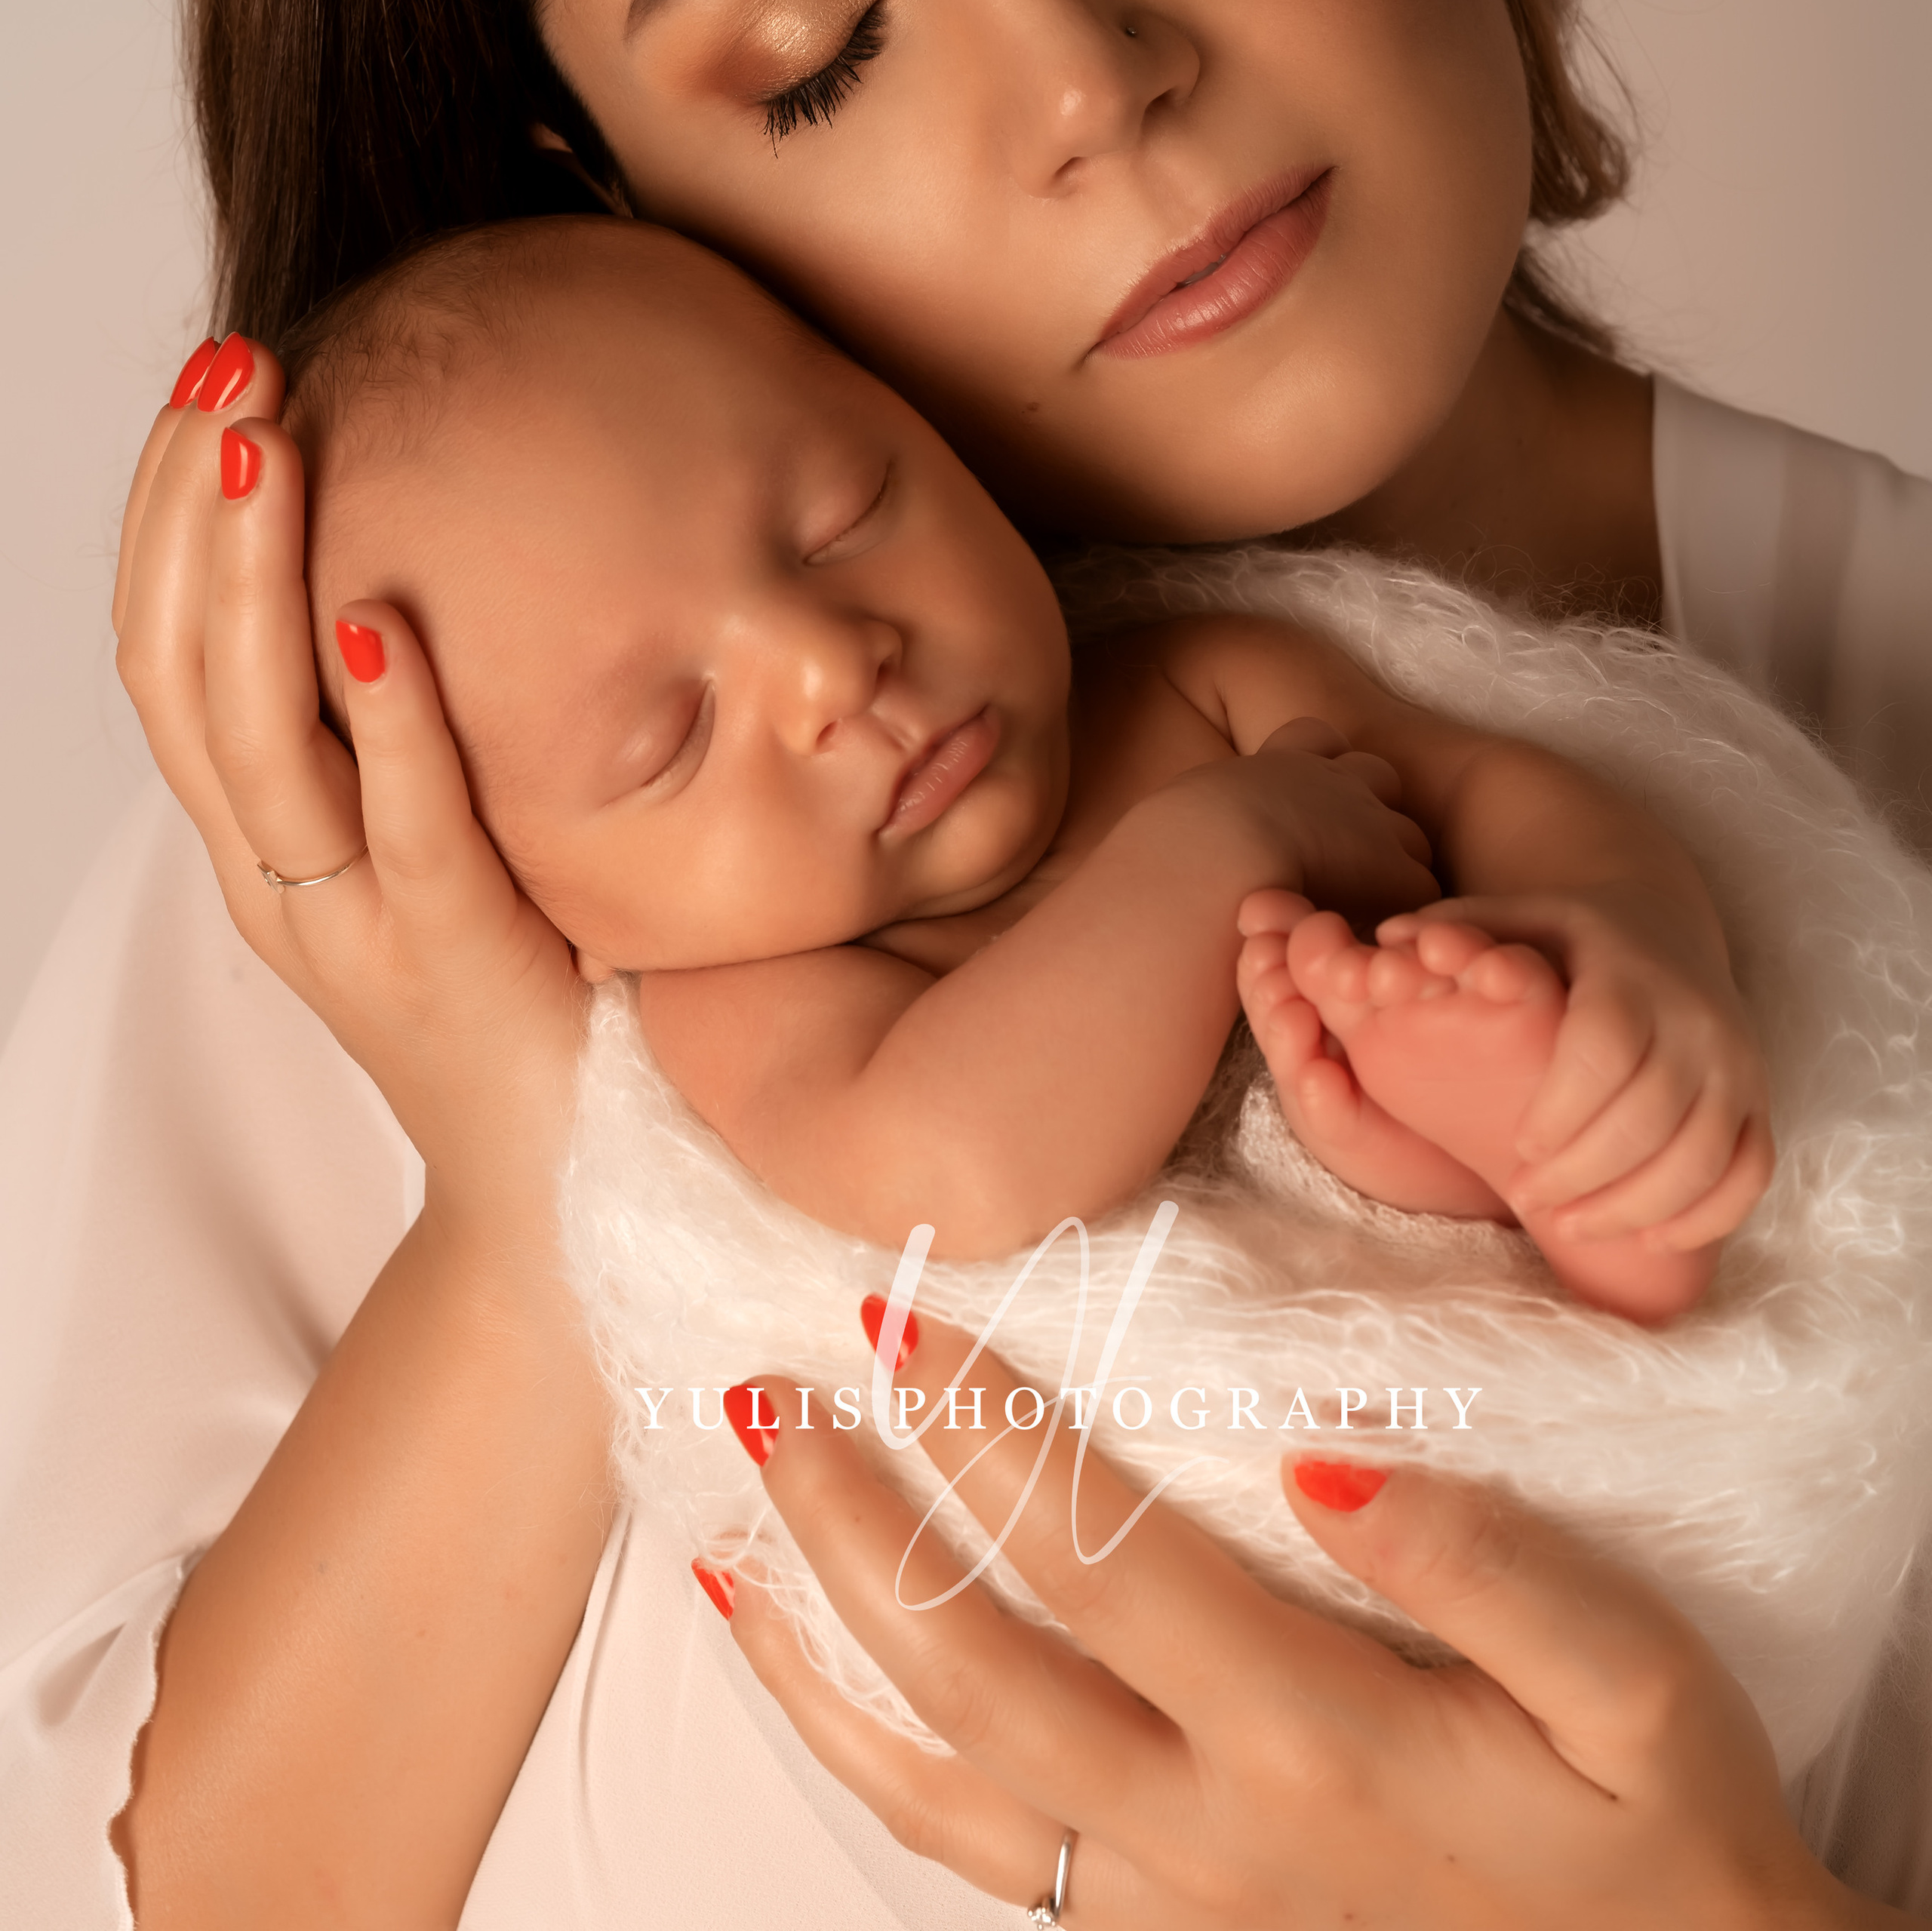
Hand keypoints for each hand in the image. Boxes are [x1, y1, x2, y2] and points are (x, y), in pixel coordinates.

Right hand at [113, 337, 585, 1262]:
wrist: (556, 1190)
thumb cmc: (515, 985)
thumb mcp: (428, 834)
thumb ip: (407, 722)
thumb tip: (429, 549)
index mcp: (263, 836)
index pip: (164, 653)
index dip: (169, 514)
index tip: (210, 386)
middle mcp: (278, 874)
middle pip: (180, 670)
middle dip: (191, 508)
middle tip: (231, 368)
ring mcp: (352, 921)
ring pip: (254, 737)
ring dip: (253, 578)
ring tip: (268, 446)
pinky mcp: (453, 959)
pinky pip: (405, 830)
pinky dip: (386, 723)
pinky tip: (380, 621)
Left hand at [713, 1307, 1869, 1928]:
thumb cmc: (1656, 1826)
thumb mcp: (1637, 1687)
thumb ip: (1488, 1566)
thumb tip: (1324, 1448)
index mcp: (1319, 1740)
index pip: (1105, 1564)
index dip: (990, 1438)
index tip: (905, 1316)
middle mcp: (1211, 1833)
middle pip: (982, 1666)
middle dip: (858, 1521)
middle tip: (768, 1390)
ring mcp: (1166, 1902)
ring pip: (940, 1780)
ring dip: (819, 1648)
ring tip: (724, 1528)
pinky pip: (970, 1854)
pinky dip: (861, 1766)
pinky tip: (798, 1681)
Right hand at [1177, 716, 1438, 931]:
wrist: (1211, 865)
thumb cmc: (1174, 851)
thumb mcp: (1181, 813)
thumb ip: (1201, 815)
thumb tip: (1182, 837)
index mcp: (1275, 764)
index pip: (1315, 735)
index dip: (1320, 763)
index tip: (1305, 802)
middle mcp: (1330, 781)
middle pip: (1377, 774)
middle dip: (1369, 810)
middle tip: (1342, 861)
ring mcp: (1368, 821)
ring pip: (1408, 834)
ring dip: (1391, 864)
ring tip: (1360, 911)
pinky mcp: (1395, 871)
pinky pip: (1420, 888)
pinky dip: (1402, 913)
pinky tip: (1372, 940)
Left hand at [1390, 888, 1773, 1251]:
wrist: (1664, 927)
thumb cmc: (1565, 939)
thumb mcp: (1514, 920)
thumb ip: (1457, 934)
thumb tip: (1385, 941)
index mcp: (1629, 972)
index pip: (1607, 1047)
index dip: (1565, 1109)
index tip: (1519, 1151)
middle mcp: (1696, 1016)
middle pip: (1654, 1113)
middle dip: (1588, 1173)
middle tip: (1528, 1200)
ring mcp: (1738, 1061)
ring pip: (1706, 1153)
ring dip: (1638, 1204)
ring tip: (1571, 1227)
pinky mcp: (1760, 1099)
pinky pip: (1751, 1171)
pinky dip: (1707, 1215)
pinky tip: (1650, 1237)